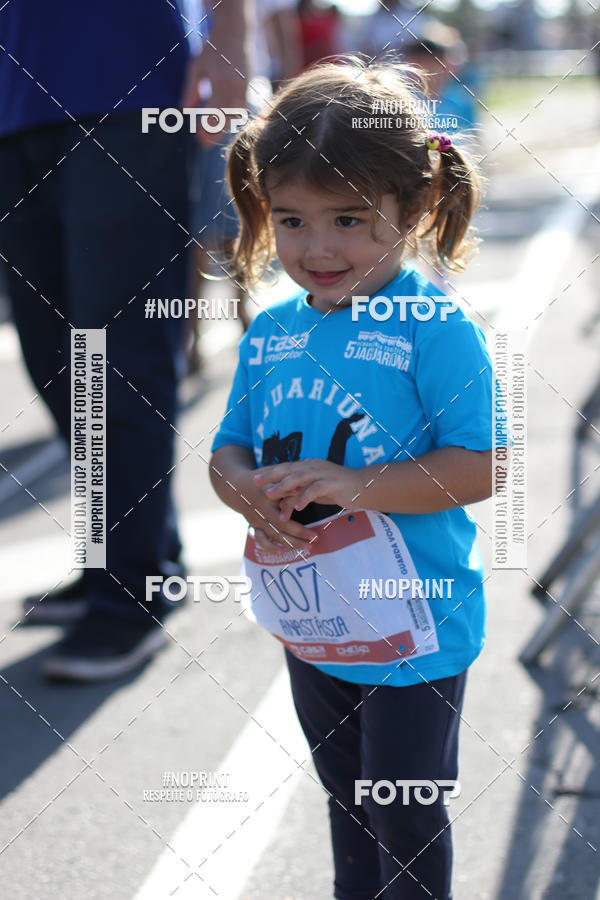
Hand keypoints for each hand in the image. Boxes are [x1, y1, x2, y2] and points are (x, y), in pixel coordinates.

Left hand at [181, 27, 249, 146]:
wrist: (235, 33)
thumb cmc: (212, 49)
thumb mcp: (196, 67)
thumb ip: (190, 90)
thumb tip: (184, 111)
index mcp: (221, 82)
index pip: (215, 114)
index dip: (207, 129)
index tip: (199, 138)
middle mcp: (236, 88)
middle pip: (227, 120)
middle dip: (215, 134)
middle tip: (203, 143)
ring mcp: (246, 89)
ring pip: (235, 118)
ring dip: (223, 127)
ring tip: (210, 134)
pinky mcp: (250, 89)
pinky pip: (241, 110)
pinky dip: (231, 118)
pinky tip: (221, 122)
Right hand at [234, 469, 318, 551]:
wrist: (235, 487)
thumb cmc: (260, 480)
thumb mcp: (272, 477)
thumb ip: (287, 483)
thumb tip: (302, 487)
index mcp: (267, 495)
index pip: (286, 502)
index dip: (299, 506)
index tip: (315, 512)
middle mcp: (261, 510)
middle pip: (282, 525)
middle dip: (299, 534)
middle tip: (315, 538)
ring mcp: (256, 519)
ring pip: (274, 535)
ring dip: (290, 543)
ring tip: (307, 548)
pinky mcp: (253, 526)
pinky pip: (261, 539)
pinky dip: (271, 547)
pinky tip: (284, 552)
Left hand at [253, 460, 364, 521]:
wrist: (361, 487)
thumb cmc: (335, 489)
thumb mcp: (313, 492)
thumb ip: (298, 494)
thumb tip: (281, 503)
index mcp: (308, 466)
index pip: (285, 467)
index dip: (270, 471)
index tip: (254, 477)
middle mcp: (313, 467)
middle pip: (289, 469)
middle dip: (271, 475)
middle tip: (256, 482)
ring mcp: (323, 473)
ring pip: (299, 478)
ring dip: (284, 486)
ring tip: (271, 494)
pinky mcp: (332, 483)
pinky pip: (315, 489)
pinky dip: (305, 497)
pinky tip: (298, 507)